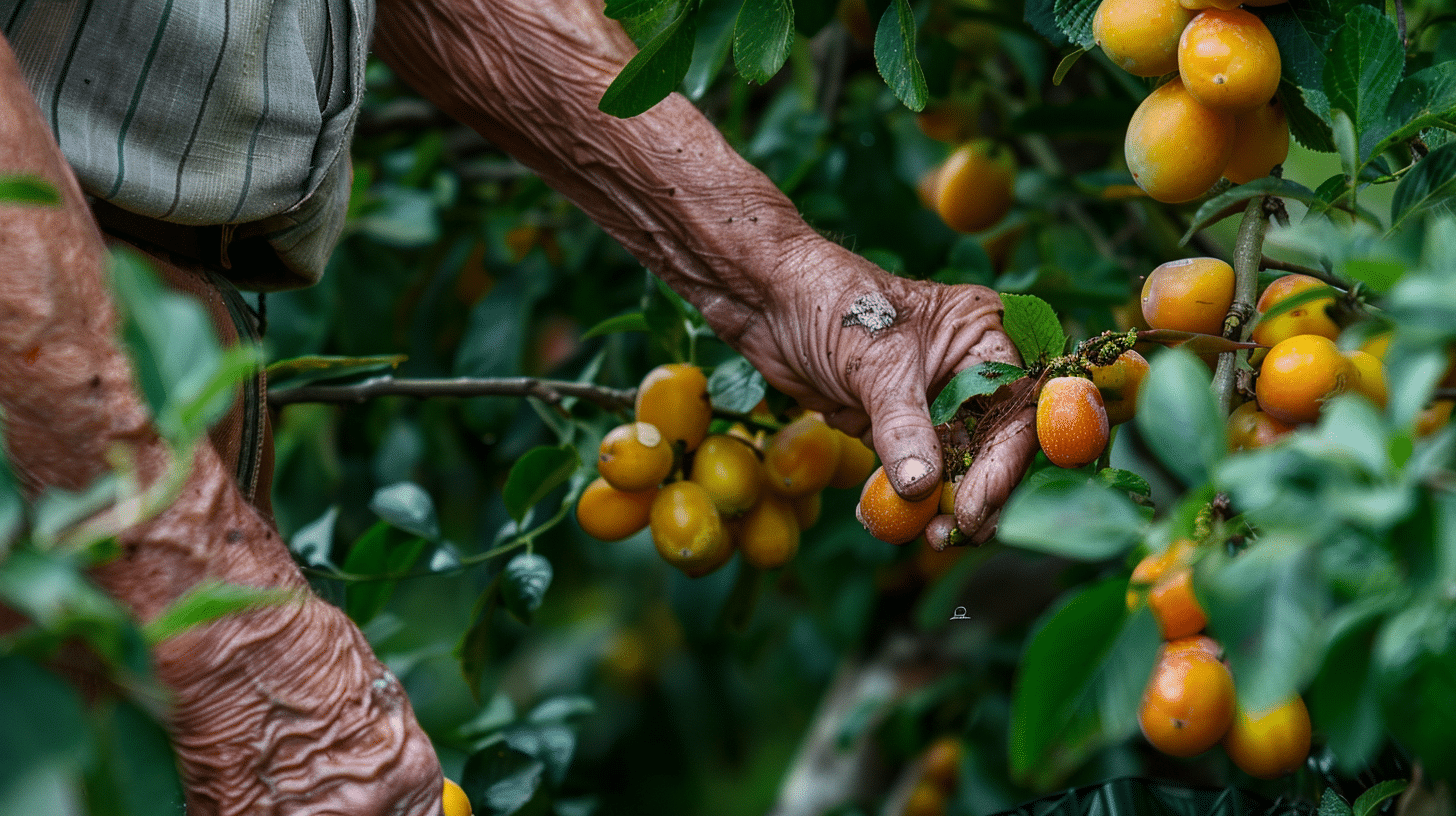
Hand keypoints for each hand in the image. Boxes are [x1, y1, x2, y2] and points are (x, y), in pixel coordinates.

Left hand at [727, 239, 1037, 543]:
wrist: (763, 297)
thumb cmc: (827, 303)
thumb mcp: (875, 364)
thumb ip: (903, 428)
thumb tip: (921, 490)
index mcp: (981, 338)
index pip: (1014, 411)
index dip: (1002, 466)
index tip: (975, 509)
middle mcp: (963, 370)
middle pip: (988, 446)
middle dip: (970, 494)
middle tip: (948, 536)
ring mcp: (927, 398)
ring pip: (948, 464)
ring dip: (933, 503)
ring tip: (917, 534)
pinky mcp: (890, 420)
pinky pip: (906, 468)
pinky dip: (895, 495)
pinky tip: (877, 514)